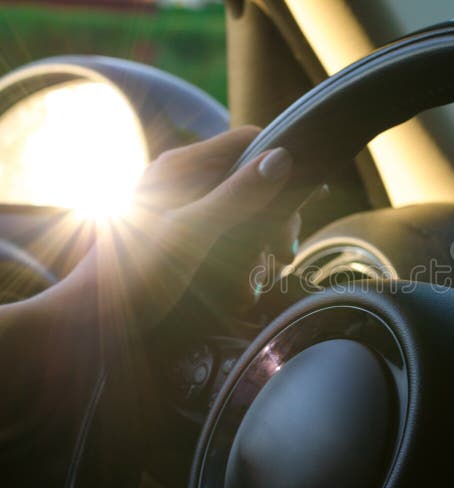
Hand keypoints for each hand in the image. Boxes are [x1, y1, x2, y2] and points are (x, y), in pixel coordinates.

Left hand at [48, 126, 294, 341]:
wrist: (91, 323)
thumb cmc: (135, 275)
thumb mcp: (193, 233)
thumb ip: (238, 195)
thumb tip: (284, 158)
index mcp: (183, 167)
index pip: (248, 141)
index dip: (281, 161)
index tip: (307, 196)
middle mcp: (186, 182)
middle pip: (252, 182)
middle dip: (275, 218)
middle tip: (283, 253)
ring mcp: (186, 211)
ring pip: (245, 215)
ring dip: (260, 247)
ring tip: (258, 282)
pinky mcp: (186, 240)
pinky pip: (228, 240)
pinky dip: (241, 263)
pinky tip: (241, 293)